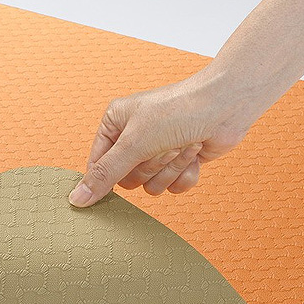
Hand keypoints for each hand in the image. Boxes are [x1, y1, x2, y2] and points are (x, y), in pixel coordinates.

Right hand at [68, 71, 250, 206]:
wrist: (226, 105)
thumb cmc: (178, 111)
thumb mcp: (134, 142)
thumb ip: (105, 174)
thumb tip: (77, 199)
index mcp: (115, 125)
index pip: (98, 164)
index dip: (107, 176)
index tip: (119, 177)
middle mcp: (134, 139)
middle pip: (127, 179)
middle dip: (149, 167)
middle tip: (162, 145)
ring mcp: (157, 152)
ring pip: (151, 185)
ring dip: (169, 169)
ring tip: (181, 145)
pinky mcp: (178, 162)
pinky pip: (173, 186)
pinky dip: (185, 173)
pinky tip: (195, 152)